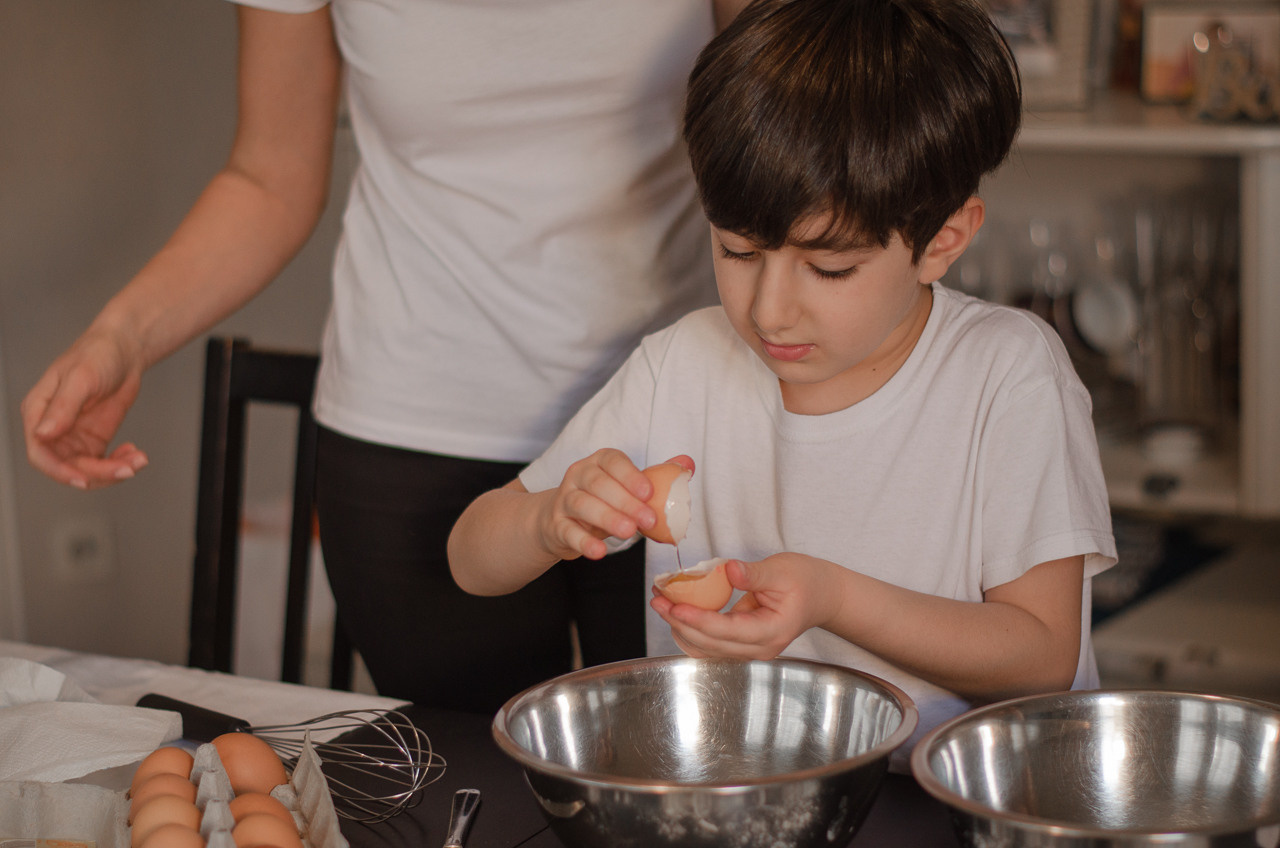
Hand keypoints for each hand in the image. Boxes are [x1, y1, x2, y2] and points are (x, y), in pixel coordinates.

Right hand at [21, 329, 148, 488]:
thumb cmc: (97, 353)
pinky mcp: (94, 439)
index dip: (59, 471)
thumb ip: (63, 407)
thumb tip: (43, 433)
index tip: (83, 480)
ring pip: (87, 469)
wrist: (125, 349)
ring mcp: (74, 436)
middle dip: (98, 473)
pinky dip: (119, 463)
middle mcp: (53, 428)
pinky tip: (134, 454)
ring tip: (139, 460)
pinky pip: (103, 462)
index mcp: (38, 412)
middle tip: (128, 469)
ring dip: (113, 471)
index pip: (40, 452)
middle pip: (67, 466)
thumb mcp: (81, 378)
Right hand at [535, 450, 693, 561]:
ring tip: (628, 532)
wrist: (560, 520)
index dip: (630, 475)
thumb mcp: (627, 488)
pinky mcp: (556, 526)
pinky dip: (584, 542)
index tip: (649, 492)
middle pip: (598, 483)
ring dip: (607, 518)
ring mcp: (564, 500)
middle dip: (626, 501)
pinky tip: (600, 551)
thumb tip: (687, 463)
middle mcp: (578, 476)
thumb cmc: (603, 501)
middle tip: (649, 520)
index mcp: (598, 462)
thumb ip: (657, 476)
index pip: (612, 461)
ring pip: (582, 504)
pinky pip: (568, 532)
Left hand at [651, 552, 841, 658]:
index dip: (698, 620)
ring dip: (681, 628)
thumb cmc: (805, 581)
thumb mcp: (782, 570)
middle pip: (711, 644)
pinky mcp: (741, 647)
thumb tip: (728, 569)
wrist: (821, 596)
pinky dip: (690, 630)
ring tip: (661, 603)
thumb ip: (754, 574)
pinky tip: (676, 612)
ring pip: (706, 650)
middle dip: (680, 623)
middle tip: (658, 600)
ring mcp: (750, 652)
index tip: (674, 606)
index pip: (727, 631)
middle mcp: (759, 649)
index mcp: (771, 632)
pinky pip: (710, 646)